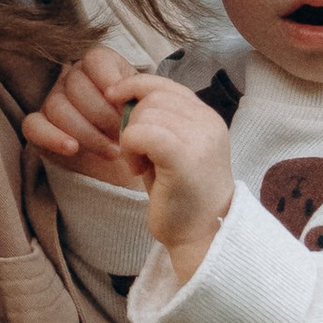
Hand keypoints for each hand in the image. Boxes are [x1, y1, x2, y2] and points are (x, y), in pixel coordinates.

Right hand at [22, 48, 142, 181]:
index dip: (110, 81)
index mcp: (99, 66)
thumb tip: (122, 96)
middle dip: (103, 114)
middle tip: (123, 134)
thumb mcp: (147, 107)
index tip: (126, 106)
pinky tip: (72, 148)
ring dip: (88, 132)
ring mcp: (52, 101)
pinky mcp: (39, 126)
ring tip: (113, 152)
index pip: (95, 60)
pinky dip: (52, 136)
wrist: (133, 161)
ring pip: (58, 106)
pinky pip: (33, 125)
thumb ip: (138, 93)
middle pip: (76, 85)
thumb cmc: (140, 129)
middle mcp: (72, 78)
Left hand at [114, 76, 236, 277]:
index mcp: (208, 118)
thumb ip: (161, 120)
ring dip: (131, 139)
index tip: (113, 97)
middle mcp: (208, 123)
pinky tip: (138, 170)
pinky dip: (130, 149)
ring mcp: (199, 138)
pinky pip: (141, 133)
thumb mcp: (175, 148)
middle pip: (153, 96)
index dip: (135, 86)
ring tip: (141, 166)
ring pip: (144, 114)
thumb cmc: (181, 196)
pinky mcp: (183, 157)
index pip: (166, 84)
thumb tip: (127, 94)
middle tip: (138, 154)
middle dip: (133, 121)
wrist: (202, 237)